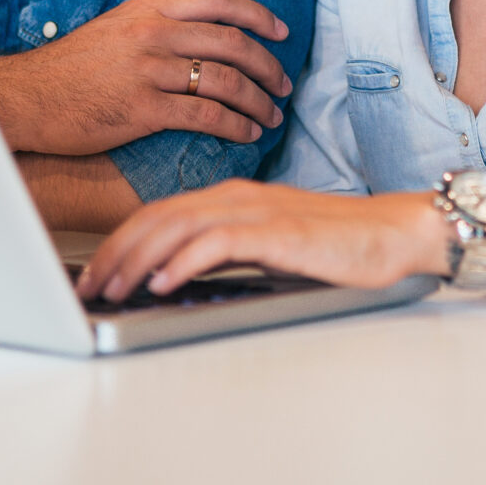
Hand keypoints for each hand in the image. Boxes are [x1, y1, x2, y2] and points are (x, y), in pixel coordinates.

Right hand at [0, 0, 292, 157]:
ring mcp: (148, 70)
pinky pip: (204, 115)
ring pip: (225, 81)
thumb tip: (196, 28)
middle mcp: (153, 34)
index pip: (218, 1)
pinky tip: (246, 134)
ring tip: (271, 117)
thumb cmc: (69, 67)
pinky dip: (234, 125)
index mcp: (149, 9)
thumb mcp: (115, 27)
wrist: (26, 97)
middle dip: (267, 66)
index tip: (281, 33)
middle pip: (232, 43)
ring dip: (257, 101)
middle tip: (284, 86)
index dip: (258, 15)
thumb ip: (154, 23)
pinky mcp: (142, 109)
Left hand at [79, 181, 450, 301]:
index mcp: (234, 196)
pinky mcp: (279, 230)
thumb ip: (228, 250)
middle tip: (88, 287)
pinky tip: (165, 282)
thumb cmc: (339, 245)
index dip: (120, 242)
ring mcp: (259, 210)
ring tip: (114, 288)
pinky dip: (185, 260)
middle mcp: (239, 196)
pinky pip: (219, 241)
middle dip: (115, 252)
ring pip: (179, 225)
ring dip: (139, 259)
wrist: (397, 233)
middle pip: (159, 216)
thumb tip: (179, 275)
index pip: (161, 213)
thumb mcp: (271, 245)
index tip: (94, 275)